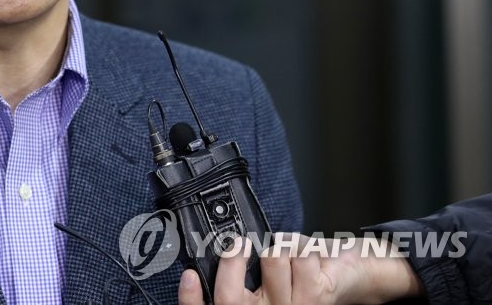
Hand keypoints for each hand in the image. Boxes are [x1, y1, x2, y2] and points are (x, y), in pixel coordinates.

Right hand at [176, 234, 423, 304]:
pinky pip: (298, 253)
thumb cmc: (308, 280)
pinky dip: (305, 244)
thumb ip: (243, 274)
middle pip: (232, 296)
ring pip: (271, 261)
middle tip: (238, 244)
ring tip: (288, 249)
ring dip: (282, 244)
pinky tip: (311, 255)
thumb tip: (217, 252)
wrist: (355, 281)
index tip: (189, 276)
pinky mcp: (317, 294)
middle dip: (232, 262)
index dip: (190, 300)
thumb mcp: (270, 280)